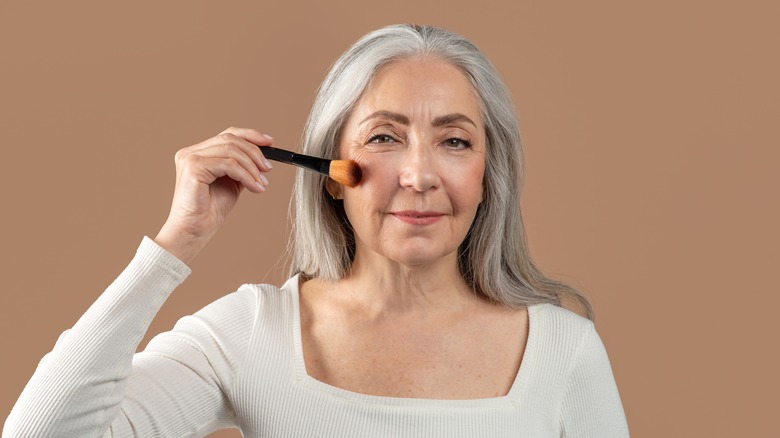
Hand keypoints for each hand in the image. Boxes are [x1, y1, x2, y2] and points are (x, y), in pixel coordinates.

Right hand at [154, 127, 273, 263]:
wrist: (195, 231)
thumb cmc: (210, 210)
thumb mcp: (232, 183)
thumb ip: (241, 167)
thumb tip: (263, 158)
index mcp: (198, 153)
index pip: (227, 134)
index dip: (250, 135)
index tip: (270, 143)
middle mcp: (191, 152)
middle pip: (230, 139)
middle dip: (255, 153)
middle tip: (268, 169)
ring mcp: (190, 158)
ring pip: (231, 150)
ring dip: (252, 167)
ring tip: (262, 183)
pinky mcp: (193, 167)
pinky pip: (228, 164)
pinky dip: (246, 175)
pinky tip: (255, 188)